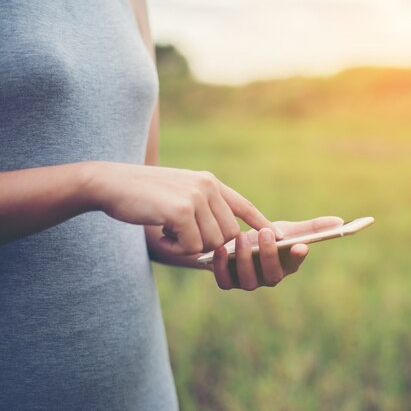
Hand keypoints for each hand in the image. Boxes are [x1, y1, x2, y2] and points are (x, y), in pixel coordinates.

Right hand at [85, 161, 282, 255]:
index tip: (280, 236)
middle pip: (229, 234)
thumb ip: (202, 209)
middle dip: (208, 244)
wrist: (111, 183)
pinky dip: (177, 247)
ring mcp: (196, 196)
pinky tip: (160, 232)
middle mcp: (207, 186)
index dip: (262, 223)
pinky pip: (193, 245)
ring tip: (167, 230)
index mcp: (209, 182)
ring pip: (213, 241)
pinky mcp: (182, 209)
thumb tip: (224, 238)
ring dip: (189, 245)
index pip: (244, 205)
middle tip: (179, 235)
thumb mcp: (179, 194)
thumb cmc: (143, 195)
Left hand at [211, 216, 343, 290]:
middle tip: (265, 233)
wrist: (233, 242)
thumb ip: (311, 227)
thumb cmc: (264, 236)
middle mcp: (268, 278)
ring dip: (245, 259)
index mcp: (286, 265)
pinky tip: (220, 249)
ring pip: (248, 280)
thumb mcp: (287, 229)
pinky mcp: (227, 281)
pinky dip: (221, 267)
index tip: (299, 245)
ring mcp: (248, 282)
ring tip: (242, 237)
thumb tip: (340, 221)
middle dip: (269, 255)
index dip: (297, 257)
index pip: (295, 263)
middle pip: (272, 275)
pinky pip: (225, 281)